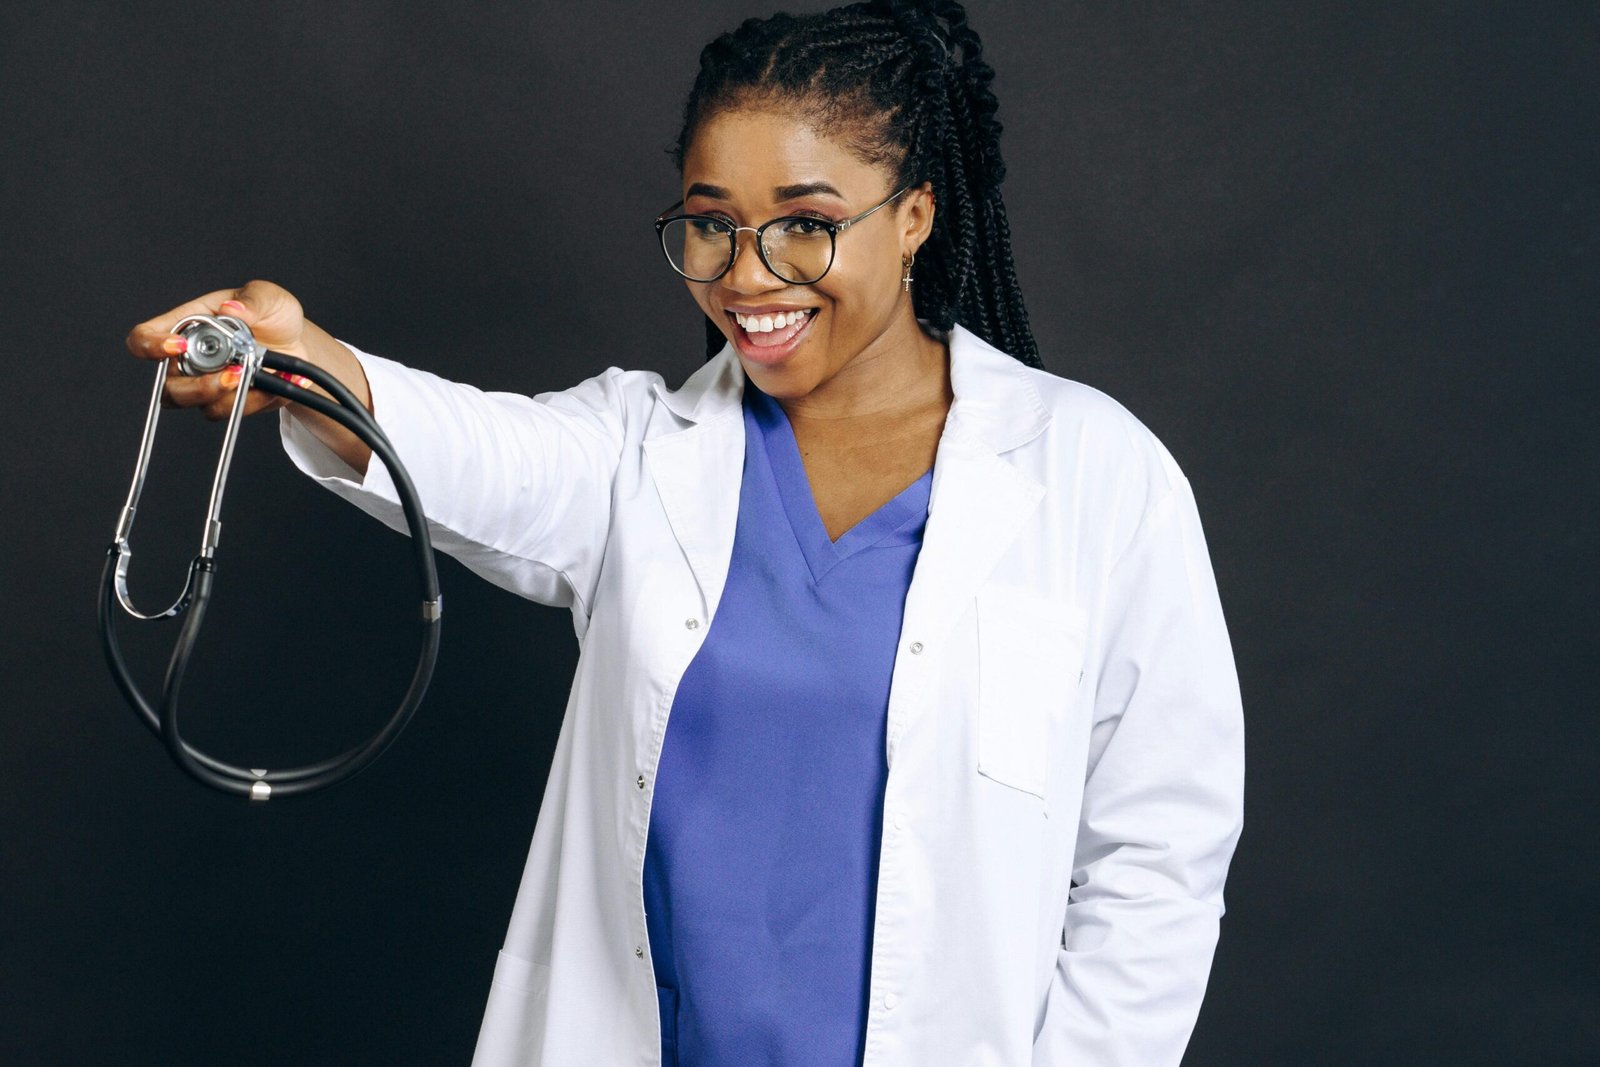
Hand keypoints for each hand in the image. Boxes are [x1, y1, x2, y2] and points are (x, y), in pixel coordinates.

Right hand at [125, 279, 308, 421]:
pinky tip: (272, 383)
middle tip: (232, 374)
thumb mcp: (268, 297)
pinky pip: (230, 412)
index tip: (176, 346)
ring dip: (223, 396)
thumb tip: (231, 308)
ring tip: (252, 376)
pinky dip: (253, 401)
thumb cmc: (274, 315)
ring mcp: (207, 383)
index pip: (144, 338)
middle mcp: (189, 359)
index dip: (150, 346)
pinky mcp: (229, 402)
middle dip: (197, 386)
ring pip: (195, 404)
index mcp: (186, 326)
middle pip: (167, 387)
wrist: (301, 343)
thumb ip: (252, 301)